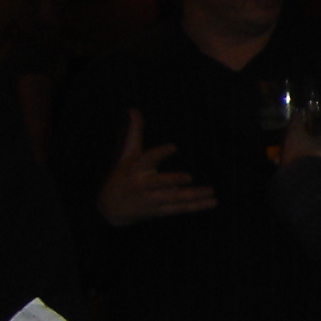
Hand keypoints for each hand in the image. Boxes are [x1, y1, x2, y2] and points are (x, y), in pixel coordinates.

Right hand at [96, 110, 216, 225]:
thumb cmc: (122, 176)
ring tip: (211, 191)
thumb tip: (133, 109)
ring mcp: (151, 200)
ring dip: (193, 196)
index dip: (160, 153)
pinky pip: (179, 209)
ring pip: (174, 198)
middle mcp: (143, 185)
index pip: (147, 159)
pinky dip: (196, 207)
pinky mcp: (158, 211)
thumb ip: (134, 133)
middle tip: (189, 177)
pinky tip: (212, 202)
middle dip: (172, 181)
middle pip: (159, 183)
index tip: (174, 147)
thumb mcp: (126, 154)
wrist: (109, 208)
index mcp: (136, 169)